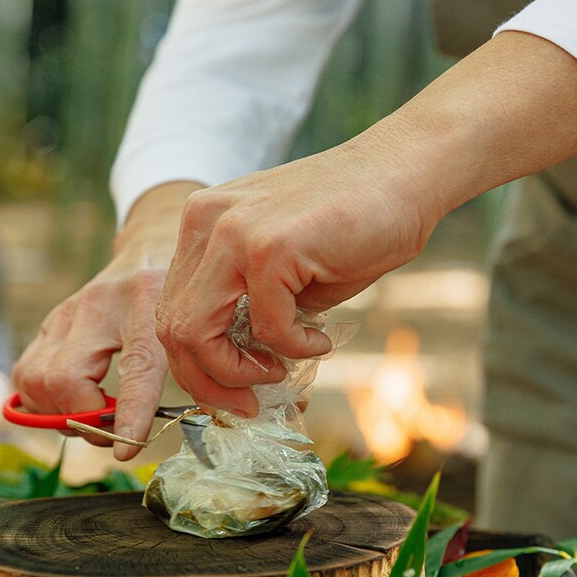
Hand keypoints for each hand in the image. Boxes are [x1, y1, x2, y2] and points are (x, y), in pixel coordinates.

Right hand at [13, 181, 200, 460]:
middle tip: (111, 430)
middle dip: (84, 418)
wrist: (153, 245)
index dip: (129, 416)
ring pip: (36, 379)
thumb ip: (199, 372)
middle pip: (63, 379)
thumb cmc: (181, 293)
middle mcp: (99, 305)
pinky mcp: (51, 322)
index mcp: (148, 304)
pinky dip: (43, 401)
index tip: (126, 448)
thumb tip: (219, 418)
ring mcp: (67, 312)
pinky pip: (26, 374)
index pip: (136, 370)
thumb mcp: (197, 322)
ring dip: (60, 413)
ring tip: (94, 415)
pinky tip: (74, 402)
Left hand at [156, 32, 576, 416]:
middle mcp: (205, 223)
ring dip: (237, 372)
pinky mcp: (271, 247)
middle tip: (247, 403)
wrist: (406, 173)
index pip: (170, 311)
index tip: (232, 393)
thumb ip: (247, 308)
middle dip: (207, 381)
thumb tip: (235, 370)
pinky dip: (295, 348)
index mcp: (201, 227)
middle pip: (172, 328)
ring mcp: (233, 231)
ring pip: (197, 333)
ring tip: (279, 372)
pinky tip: (321, 338)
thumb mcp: (282, 269)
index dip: (194, 366)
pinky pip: (266, 328)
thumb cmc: (353, 223)